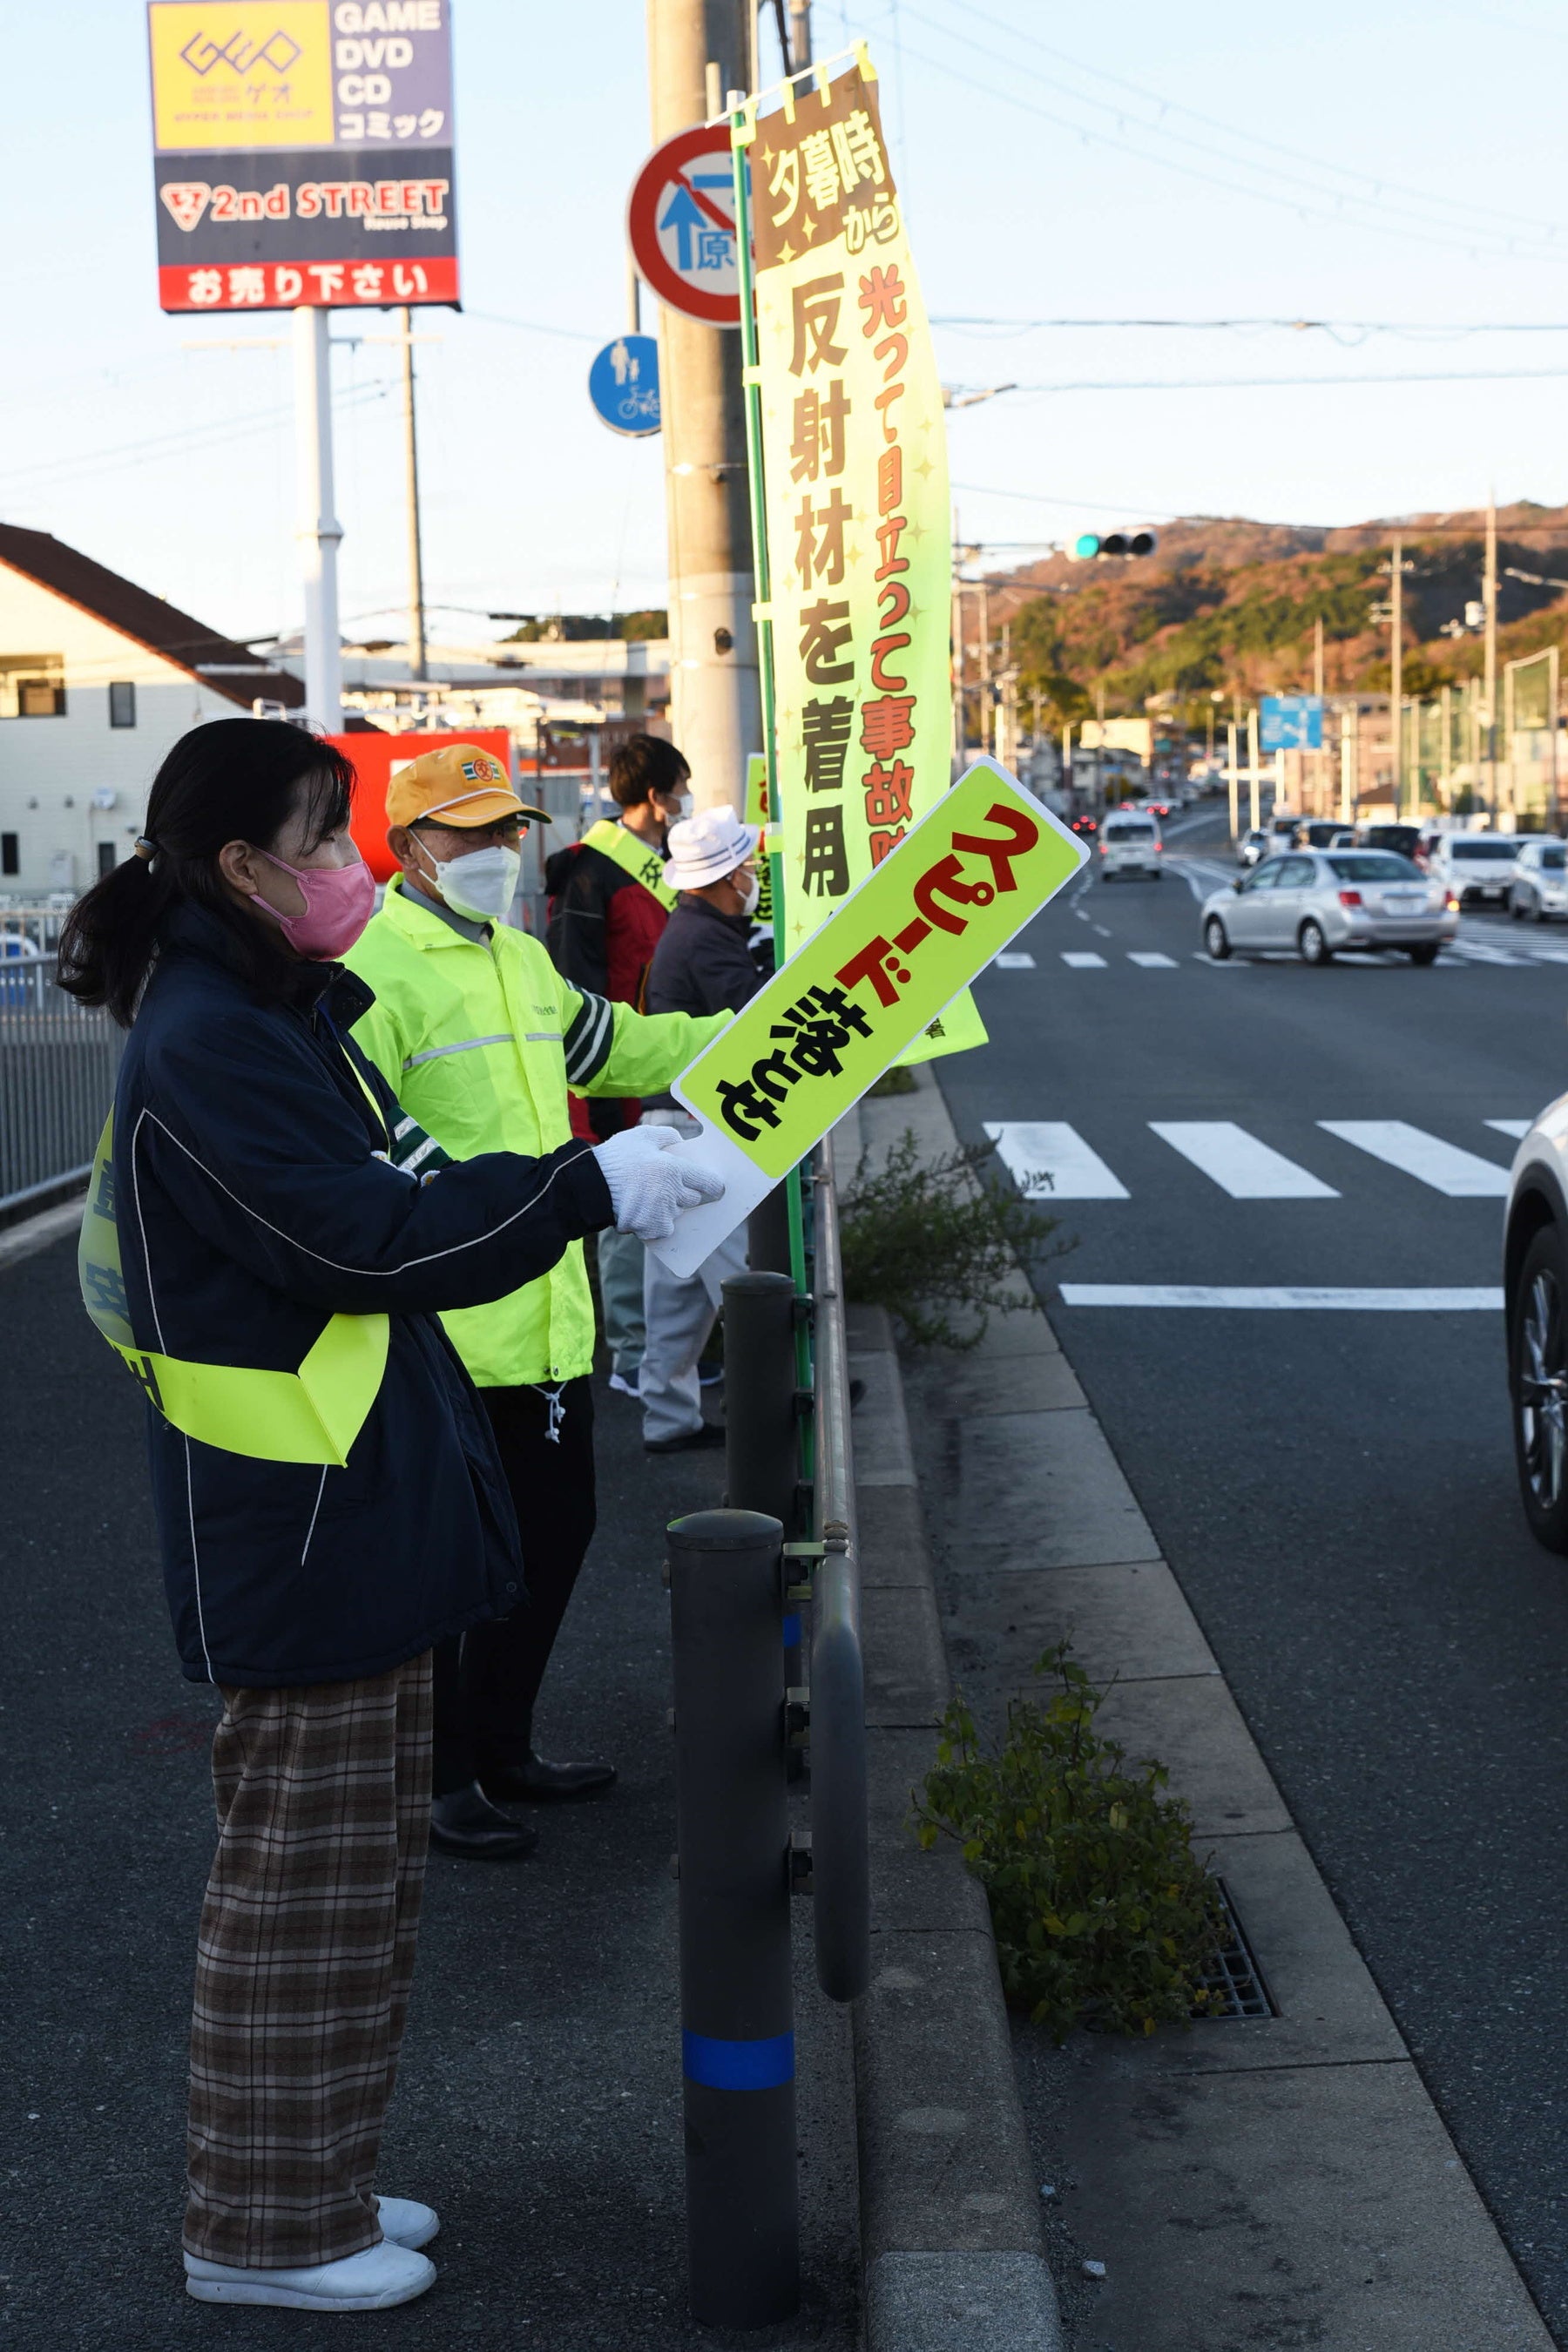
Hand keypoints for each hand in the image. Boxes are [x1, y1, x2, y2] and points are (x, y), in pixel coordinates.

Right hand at [590, 1126, 724, 1242]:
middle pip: (692, 1199)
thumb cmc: (615, 1158)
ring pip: (676, 1213)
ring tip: (647, 1198)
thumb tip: (680, 1141)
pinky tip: (641, 1212)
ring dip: (668, 1208)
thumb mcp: (641, 1135)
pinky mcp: (650, 1229)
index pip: (708, 1182)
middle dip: (683, 1193)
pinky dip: (655, 1223)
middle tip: (666, 1186)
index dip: (713, 1184)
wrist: (590, 1186)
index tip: (716, 1187)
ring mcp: (662, 1214)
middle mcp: (672, 1193)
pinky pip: (663, 1228)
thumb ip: (666, 1135)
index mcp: (673, 1169)